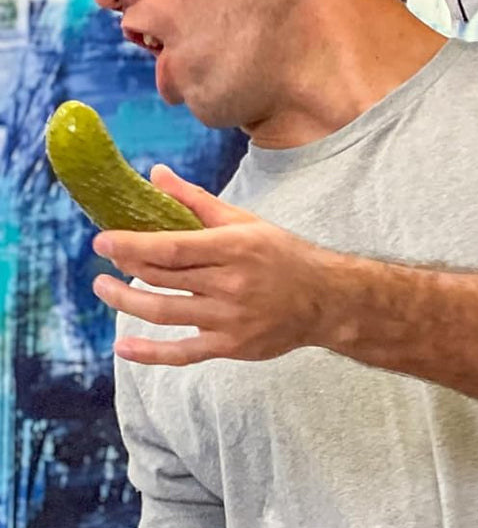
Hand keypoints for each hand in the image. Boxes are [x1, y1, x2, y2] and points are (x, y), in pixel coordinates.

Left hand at [92, 165, 334, 365]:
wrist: (326, 300)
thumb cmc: (284, 255)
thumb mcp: (246, 222)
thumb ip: (197, 201)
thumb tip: (156, 174)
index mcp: (235, 247)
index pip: (172, 247)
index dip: (132, 245)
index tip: (102, 241)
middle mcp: (231, 283)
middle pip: (163, 277)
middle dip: (126, 267)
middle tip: (107, 261)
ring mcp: (230, 318)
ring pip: (164, 311)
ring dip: (126, 301)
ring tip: (104, 288)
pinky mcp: (231, 345)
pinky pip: (182, 352)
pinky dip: (150, 352)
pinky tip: (123, 346)